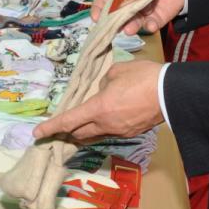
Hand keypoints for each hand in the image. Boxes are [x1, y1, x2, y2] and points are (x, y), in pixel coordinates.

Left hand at [33, 60, 164, 142]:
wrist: (171, 93)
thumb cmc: (143, 77)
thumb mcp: (116, 73)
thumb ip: (103, 83)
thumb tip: (102, 92)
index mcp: (99, 108)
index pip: (68, 121)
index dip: (50, 128)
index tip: (37, 134)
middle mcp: (105, 124)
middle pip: (78, 133)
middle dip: (65, 133)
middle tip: (56, 130)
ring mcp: (119, 131)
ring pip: (94, 135)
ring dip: (83, 132)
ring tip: (76, 127)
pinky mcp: (131, 133)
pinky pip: (108, 132)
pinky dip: (100, 128)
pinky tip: (102, 120)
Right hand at [89, 0, 185, 34]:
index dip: (100, 6)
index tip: (96, 17)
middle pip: (117, 12)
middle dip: (114, 21)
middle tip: (113, 28)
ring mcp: (142, 10)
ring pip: (132, 21)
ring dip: (130, 26)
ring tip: (130, 30)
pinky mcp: (154, 18)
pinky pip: (149, 25)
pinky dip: (149, 27)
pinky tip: (151, 26)